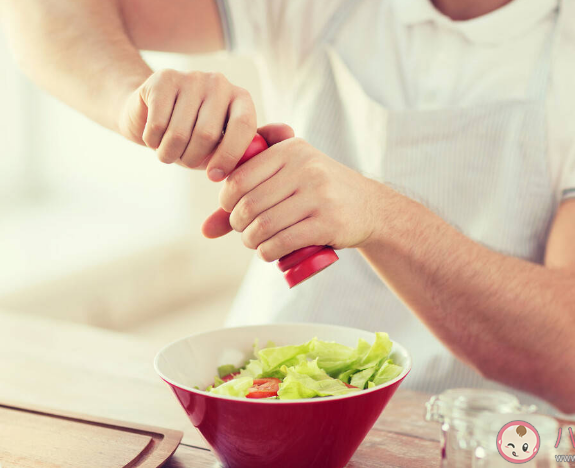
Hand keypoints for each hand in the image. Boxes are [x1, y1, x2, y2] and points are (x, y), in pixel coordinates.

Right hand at [117, 69, 256, 180]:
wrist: (151, 112)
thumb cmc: (191, 136)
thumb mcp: (216, 148)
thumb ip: (230, 157)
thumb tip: (232, 171)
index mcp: (241, 98)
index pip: (244, 126)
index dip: (230, 156)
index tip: (214, 176)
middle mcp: (219, 83)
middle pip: (207, 134)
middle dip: (191, 158)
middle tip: (184, 161)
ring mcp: (191, 77)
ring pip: (179, 133)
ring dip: (168, 154)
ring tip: (167, 151)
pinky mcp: (163, 78)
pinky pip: (157, 125)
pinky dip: (152, 141)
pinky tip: (154, 137)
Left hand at [201, 124, 382, 260]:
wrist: (370, 207)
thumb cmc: (318, 191)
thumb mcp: (288, 177)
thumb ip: (247, 192)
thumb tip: (204, 230)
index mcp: (290, 150)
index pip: (240, 177)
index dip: (226, 201)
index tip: (231, 211)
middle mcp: (305, 167)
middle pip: (249, 205)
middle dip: (237, 225)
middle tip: (244, 231)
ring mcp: (318, 195)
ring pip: (264, 225)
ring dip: (251, 242)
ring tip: (255, 243)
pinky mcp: (328, 222)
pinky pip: (283, 241)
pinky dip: (267, 252)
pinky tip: (268, 253)